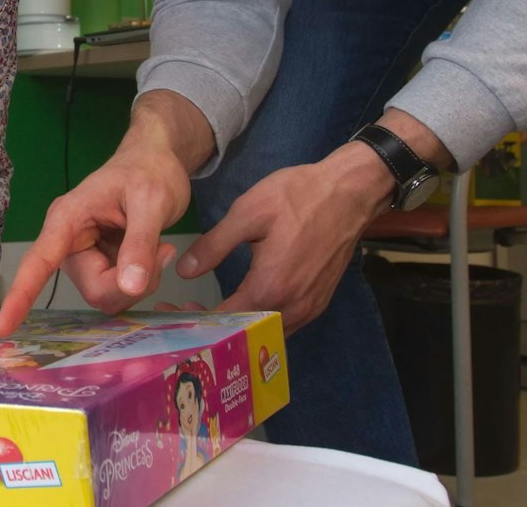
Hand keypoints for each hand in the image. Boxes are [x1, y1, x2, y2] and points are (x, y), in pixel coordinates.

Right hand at [0, 92, 210, 335]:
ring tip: (160, 247)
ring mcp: (86, 257)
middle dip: (130, 283)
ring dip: (140, 282)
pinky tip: (156, 252)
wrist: (158, 161)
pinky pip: (120, 292)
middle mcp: (70, 243)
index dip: (21, 296)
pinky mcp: (102, 265)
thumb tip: (129, 287)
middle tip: (162, 251)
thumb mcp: (151, 201)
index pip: (39, 262)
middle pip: (93, 290)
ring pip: (108, 296)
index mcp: (67, 220)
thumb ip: (139, 244)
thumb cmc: (149, 171)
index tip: (3, 328)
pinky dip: (142, 280)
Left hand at [175, 144, 391, 328]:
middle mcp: (291, 307)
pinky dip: (263, 323)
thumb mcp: (248, 212)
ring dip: (241, 328)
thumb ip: (214, 246)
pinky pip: (286, 325)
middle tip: (191, 312)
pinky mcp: (320, 302)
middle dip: (216, 327)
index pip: (225, 320)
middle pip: (246, 333)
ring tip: (215, 311)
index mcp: (269, 287)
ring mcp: (309, 308)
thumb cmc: (298, 197)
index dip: (197, 321)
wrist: (349, 192)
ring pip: (268, 333)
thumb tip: (184, 272)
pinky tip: (248, 306)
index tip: (176, 314)